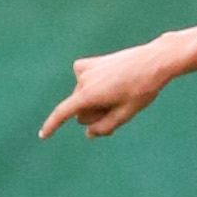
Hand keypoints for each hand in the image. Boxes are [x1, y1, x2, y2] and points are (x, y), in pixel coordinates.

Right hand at [40, 40, 175, 138]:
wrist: (153, 61)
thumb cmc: (142, 89)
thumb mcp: (126, 113)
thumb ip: (105, 127)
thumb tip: (89, 133)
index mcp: (89, 94)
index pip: (63, 112)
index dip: (52, 125)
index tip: (43, 135)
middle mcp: (82, 80)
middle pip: (80, 110)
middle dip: (93, 114)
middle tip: (118, 108)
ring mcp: (84, 70)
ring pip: (83, 96)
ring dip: (96, 100)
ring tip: (120, 92)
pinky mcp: (89, 63)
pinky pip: (83, 82)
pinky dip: (92, 85)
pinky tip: (107, 81)